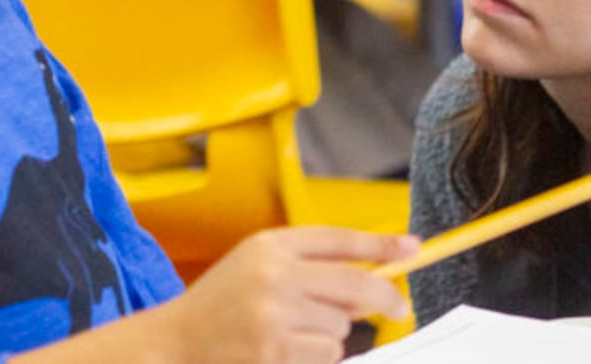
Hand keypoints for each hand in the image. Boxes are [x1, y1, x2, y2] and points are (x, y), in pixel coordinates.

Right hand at [159, 227, 417, 363]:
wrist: (175, 344)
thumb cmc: (223, 304)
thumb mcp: (258, 265)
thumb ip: (312, 265)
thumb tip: (379, 274)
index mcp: (270, 245)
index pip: (339, 239)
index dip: (382, 243)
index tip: (414, 249)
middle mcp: (273, 276)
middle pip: (356, 284)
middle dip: (386, 298)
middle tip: (400, 308)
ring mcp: (274, 317)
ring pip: (342, 328)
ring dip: (331, 335)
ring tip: (292, 333)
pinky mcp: (275, 353)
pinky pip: (327, 355)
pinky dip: (316, 357)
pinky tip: (284, 352)